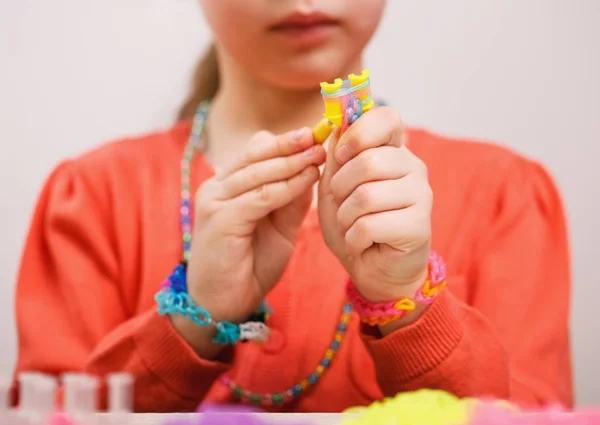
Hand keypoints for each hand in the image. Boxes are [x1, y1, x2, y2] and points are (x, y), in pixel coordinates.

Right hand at [173, 128, 325, 355]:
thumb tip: (313, 169)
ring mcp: (214, 201)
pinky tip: (308, 178)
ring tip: (320, 152)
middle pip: (257, 154)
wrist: (223, 303)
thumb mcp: (279, 227)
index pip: (256, 151)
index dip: (287, 141)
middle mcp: (216, 187)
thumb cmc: (250, 264)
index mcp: (227, 185)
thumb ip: (291, 199)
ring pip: (259, 172)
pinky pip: (260, 196)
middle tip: (322, 133)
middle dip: (292, 144)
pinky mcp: (220, 218)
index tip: (319, 132)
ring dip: (292, 161)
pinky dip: (286, 186)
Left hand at [318, 107, 431, 303]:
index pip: (386, 117)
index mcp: (393, 150)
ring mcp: (421, 195)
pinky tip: (361, 243)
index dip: (357, 133)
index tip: (340, 157)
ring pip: (365, 195)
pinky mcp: (420, 225)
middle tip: (342, 205)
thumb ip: (336, 157)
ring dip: (345, 216)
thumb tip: (338, 125)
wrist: (372, 270)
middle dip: (340, 188)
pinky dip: (354, 238)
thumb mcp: (334, 187)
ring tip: (351, 226)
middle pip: (367, 161)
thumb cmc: (353, 224)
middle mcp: (413, 167)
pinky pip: (370, 224)